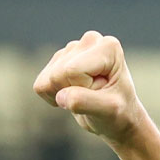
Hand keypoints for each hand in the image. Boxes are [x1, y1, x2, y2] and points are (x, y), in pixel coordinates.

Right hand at [33, 31, 147, 146]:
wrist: (117, 119)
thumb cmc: (119, 114)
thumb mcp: (109, 111)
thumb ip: (85, 101)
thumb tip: (60, 97)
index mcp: (107, 47)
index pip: (72, 70)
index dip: (84, 88)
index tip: (103, 91)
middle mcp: (90, 41)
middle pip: (58, 74)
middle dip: (73, 92)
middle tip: (95, 95)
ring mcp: (72, 49)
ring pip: (47, 80)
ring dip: (65, 94)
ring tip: (88, 95)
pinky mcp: (59, 60)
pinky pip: (41, 85)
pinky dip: (55, 96)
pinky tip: (75, 94)